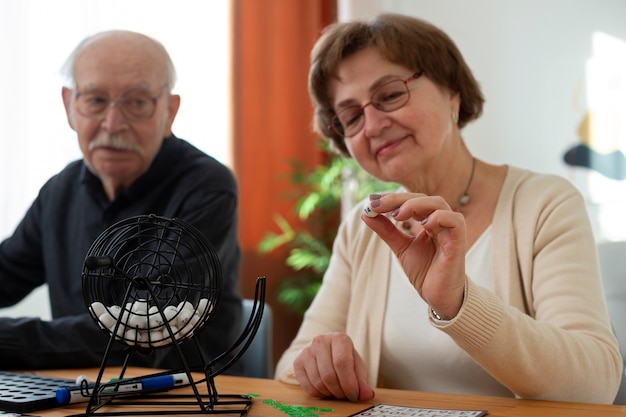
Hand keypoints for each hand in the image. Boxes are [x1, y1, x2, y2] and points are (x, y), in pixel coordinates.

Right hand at [292, 332, 374, 401]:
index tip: (354, 395)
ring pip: (318, 382)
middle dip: (339, 391)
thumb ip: (363, 382)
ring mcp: (306, 351)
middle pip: (329, 375)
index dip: (349, 383)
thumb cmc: (344, 359)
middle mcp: (320, 341)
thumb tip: (367, 395)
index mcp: (339, 338)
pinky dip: (319, 394)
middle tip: (345, 395)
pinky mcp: (297, 362)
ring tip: (337, 391)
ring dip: (330, 393)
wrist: (326, 353)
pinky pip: (308, 387)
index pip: (342, 362)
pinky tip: (326, 390)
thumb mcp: (357, 367)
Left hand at [362, 193, 465, 318]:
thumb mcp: (400, 248)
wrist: (438, 296)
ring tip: (397, 214)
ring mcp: (451, 230)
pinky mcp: (459, 242)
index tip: (372, 201)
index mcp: (428, 221)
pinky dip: (439, 217)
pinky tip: (423, 224)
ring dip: (416, 205)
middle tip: (378, 205)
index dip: (392, 198)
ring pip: (439, 204)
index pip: (412, 200)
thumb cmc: (425, 272)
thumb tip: (365, 213)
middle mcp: (441, 222)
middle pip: (423, 198)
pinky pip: (455, 221)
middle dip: (399, 199)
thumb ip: (386, 230)